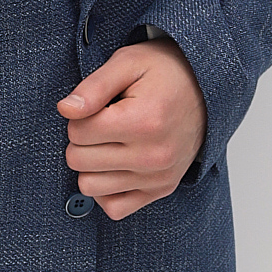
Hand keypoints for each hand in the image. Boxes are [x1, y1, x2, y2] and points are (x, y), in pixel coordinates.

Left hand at [57, 37, 207, 219]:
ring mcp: (158, 177)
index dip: (78, 115)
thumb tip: (65, 110)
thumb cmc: (164, 72)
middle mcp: (153, 155)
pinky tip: (114, 165)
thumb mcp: (128, 63)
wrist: (206, 88)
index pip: (78, 132)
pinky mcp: (162, 189)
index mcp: (143, 121)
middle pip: (79, 160)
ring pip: (90, 186)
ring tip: (109, 142)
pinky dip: (106, 189)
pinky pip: (114, 207)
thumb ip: (94, 87)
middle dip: (81, 139)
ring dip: (91, 164)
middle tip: (102, 122)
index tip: (98, 105)